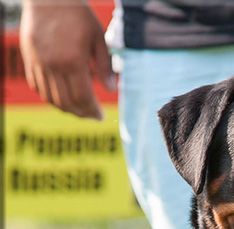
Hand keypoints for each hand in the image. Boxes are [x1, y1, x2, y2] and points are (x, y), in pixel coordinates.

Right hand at [20, 0, 114, 119]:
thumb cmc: (77, 13)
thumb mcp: (97, 36)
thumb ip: (105, 65)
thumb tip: (110, 89)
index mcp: (73, 61)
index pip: (83, 98)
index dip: (92, 111)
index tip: (100, 117)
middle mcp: (54, 66)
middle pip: (67, 103)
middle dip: (81, 113)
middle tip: (91, 115)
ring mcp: (39, 63)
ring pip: (51, 98)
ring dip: (66, 108)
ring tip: (78, 108)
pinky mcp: (29, 59)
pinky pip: (37, 86)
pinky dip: (50, 96)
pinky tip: (61, 96)